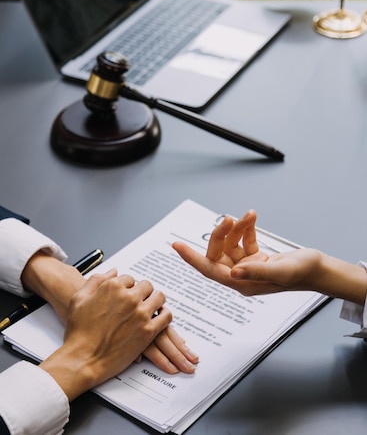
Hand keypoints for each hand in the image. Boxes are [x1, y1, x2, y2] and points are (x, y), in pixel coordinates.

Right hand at [23, 252, 197, 374]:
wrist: (82, 359)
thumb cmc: (78, 332)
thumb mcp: (79, 299)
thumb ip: (96, 280)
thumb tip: (113, 271)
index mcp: (112, 287)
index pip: (130, 278)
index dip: (128, 287)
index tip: (127, 295)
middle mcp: (129, 297)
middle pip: (146, 286)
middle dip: (142, 293)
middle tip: (139, 302)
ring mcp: (140, 314)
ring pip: (159, 297)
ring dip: (155, 301)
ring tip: (151, 307)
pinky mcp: (148, 331)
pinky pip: (166, 316)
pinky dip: (164, 315)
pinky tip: (159, 317)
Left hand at [172, 210, 322, 295]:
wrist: (319, 269)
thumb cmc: (303, 273)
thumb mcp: (280, 272)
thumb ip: (256, 271)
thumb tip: (233, 272)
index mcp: (242, 284)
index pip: (210, 270)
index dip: (192, 258)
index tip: (176, 246)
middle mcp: (241, 276)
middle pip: (219, 252)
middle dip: (222, 233)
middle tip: (228, 217)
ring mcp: (247, 266)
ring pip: (231, 243)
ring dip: (237, 227)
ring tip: (250, 215)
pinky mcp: (256, 257)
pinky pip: (243, 238)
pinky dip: (246, 227)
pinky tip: (252, 217)